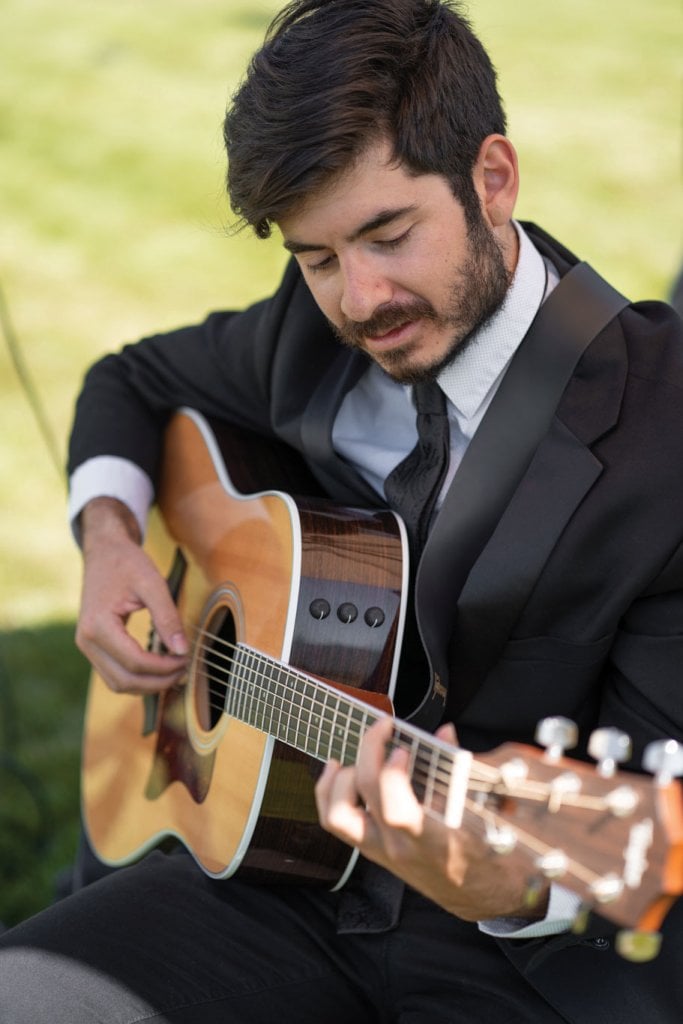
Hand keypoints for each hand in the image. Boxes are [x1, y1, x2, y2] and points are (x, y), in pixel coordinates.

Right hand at [75, 497, 188, 693]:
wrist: (104, 551)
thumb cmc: (126, 563)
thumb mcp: (152, 584)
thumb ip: (167, 617)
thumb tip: (182, 649)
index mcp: (98, 625)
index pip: (134, 661)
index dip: (164, 667)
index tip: (186, 658)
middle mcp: (87, 640)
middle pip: (124, 680)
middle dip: (158, 682)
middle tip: (184, 669)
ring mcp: (87, 646)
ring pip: (118, 683)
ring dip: (147, 685)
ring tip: (174, 671)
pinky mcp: (93, 647)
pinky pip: (114, 674)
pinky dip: (137, 677)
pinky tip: (159, 668)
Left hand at [315, 717, 548, 921]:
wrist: (487, 896)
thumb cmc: (496, 853)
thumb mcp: (490, 810)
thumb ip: (462, 769)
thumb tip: (443, 733)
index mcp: (435, 841)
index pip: (396, 812)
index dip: (392, 774)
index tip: (404, 748)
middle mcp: (402, 848)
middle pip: (364, 796)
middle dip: (369, 751)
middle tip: (384, 728)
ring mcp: (383, 851)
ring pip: (337, 815)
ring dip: (340, 776)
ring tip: (358, 753)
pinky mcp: (374, 850)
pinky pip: (336, 823)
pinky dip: (329, 792)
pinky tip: (339, 769)